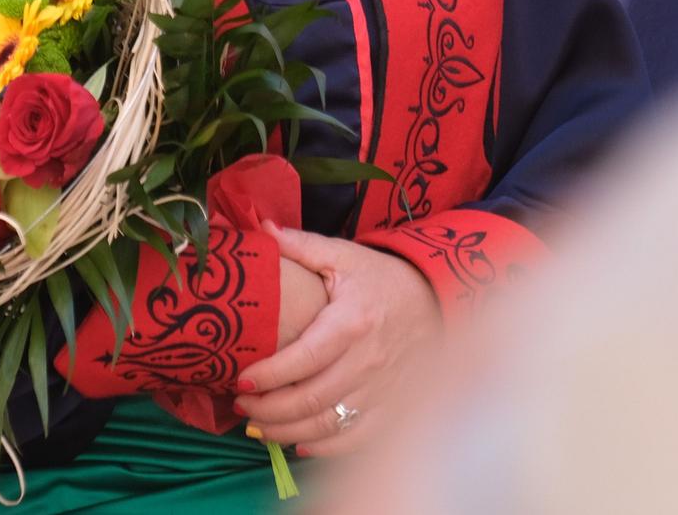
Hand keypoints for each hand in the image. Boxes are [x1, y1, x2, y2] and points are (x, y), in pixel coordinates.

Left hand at [238, 224, 439, 456]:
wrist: (437, 302)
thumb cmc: (381, 279)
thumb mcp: (344, 255)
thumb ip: (301, 246)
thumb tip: (260, 229)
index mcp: (352, 322)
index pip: (304, 358)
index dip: (268, 375)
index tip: (240, 381)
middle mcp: (368, 361)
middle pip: (312, 400)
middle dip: (269, 410)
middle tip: (240, 407)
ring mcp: (384, 390)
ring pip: (329, 426)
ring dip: (287, 432)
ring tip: (257, 428)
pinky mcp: (394, 409)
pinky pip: (357, 439)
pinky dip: (325, 449)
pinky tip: (297, 444)